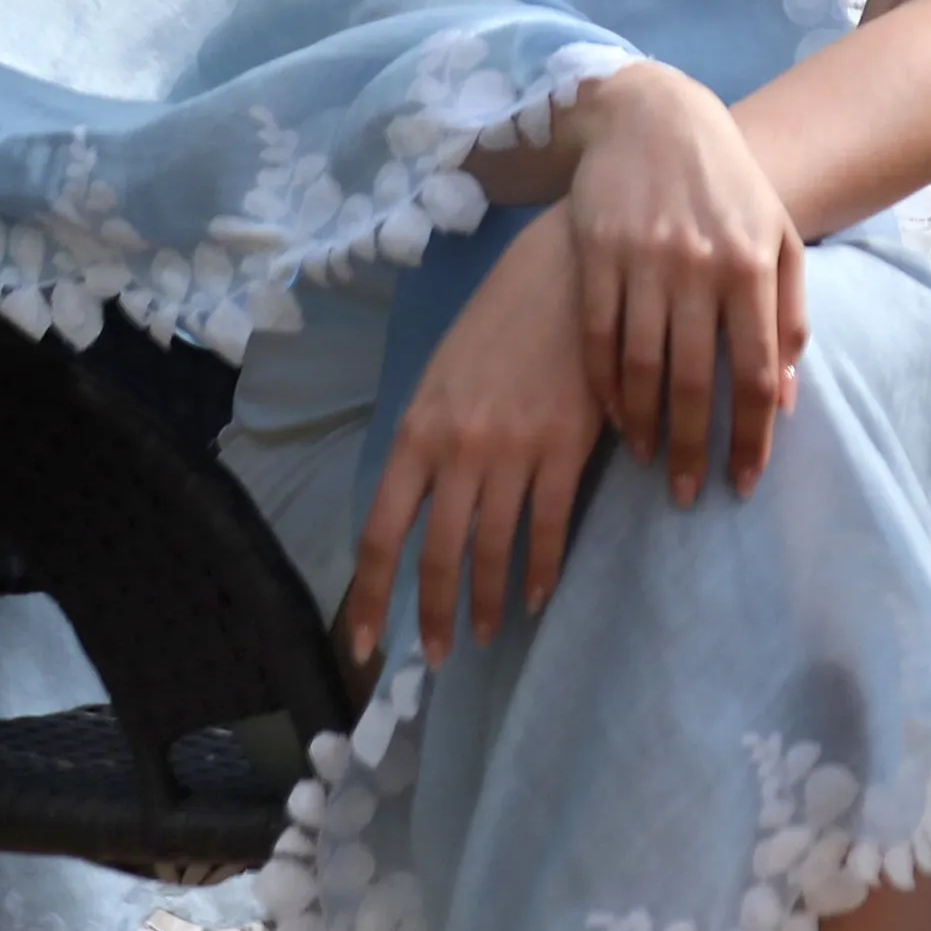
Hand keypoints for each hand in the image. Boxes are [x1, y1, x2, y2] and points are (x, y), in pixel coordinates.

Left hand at [346, 201, 603, 671]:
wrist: (563, 274)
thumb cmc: (498, 323)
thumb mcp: (442, 379)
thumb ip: (427, 443)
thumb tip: (418, 507)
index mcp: (416, 431)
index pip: (381, 531)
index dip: (371, 594)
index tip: (365, 643)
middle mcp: (457, 449)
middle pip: (438, 555)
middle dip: (434, 615)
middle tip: (437, 656)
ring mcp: (513, 451)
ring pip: (493, 550)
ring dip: (486, 603)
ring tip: (482, 634)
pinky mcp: (565, 449)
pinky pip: (548, 528)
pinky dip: (540, 571)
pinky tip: (534, 597)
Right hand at [566, 62, 803, 503]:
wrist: (653, 115)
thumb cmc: (727, 184)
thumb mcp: (775, 237)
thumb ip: (787, 313)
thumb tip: (786, 398)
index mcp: (751, 267)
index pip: (754, 374)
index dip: (750, 438)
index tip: (743, 485)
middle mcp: (698, 267)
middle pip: (693, 381)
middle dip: (692, 449)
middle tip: (689, 496)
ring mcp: (642, 259)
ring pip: (640, 366)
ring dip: (644, 425)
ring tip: (649, 462)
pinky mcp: (595, 252)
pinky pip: (596, 337)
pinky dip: (603, 385)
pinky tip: (612, 416)